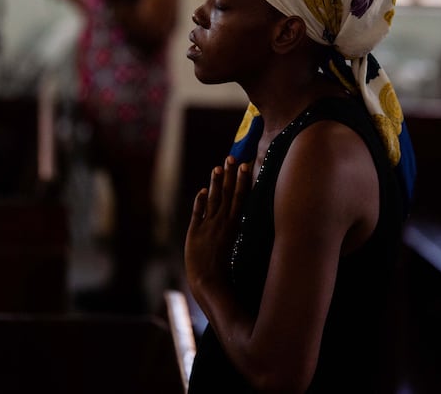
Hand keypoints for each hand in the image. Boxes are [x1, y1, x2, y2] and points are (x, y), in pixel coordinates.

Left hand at [185, 156, 251, 296]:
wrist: (208, 282)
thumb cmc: (227, 271)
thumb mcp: (237, 250)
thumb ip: (239, 233)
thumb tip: (245, 221)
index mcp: (235, 226)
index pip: (240, 197)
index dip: (243, 180)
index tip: (246, 165)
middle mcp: (222, 222)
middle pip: (227, 193)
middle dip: (230, 174)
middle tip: (232, 157)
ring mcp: (207, 226)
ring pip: (213, 199)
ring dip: (216, 182)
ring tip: (218, 167)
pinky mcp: (194, 232)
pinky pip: (198, 212)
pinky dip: (200, 201)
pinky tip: (203, 190)